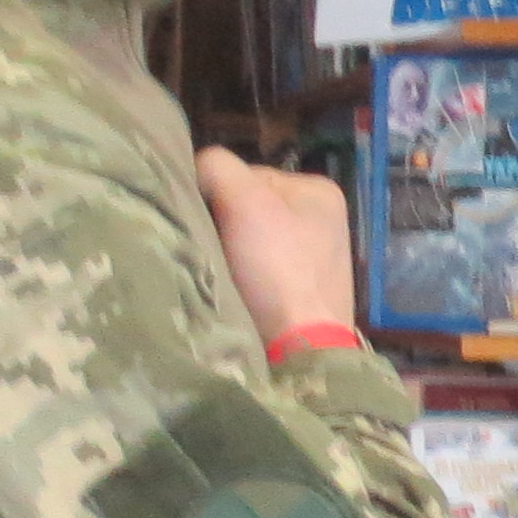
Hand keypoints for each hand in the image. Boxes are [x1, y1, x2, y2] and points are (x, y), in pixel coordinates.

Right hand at [195, 145, 360, 337]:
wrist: (299, 350)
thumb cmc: (277, 269)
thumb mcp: (244, 201)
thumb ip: (217, 167)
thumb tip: (195, 167)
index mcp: (318, 189)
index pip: (246, 174)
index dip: (219, 196)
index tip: (211, 224)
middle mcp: (322, 217)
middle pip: (247, 206)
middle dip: (226, 225)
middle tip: (214, 250)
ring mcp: (315, 255)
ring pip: (249, 238)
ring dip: (231, 252)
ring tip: (225, 272)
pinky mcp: (302, 288)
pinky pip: (259, 268)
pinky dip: (244, 275)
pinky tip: (240, 289)